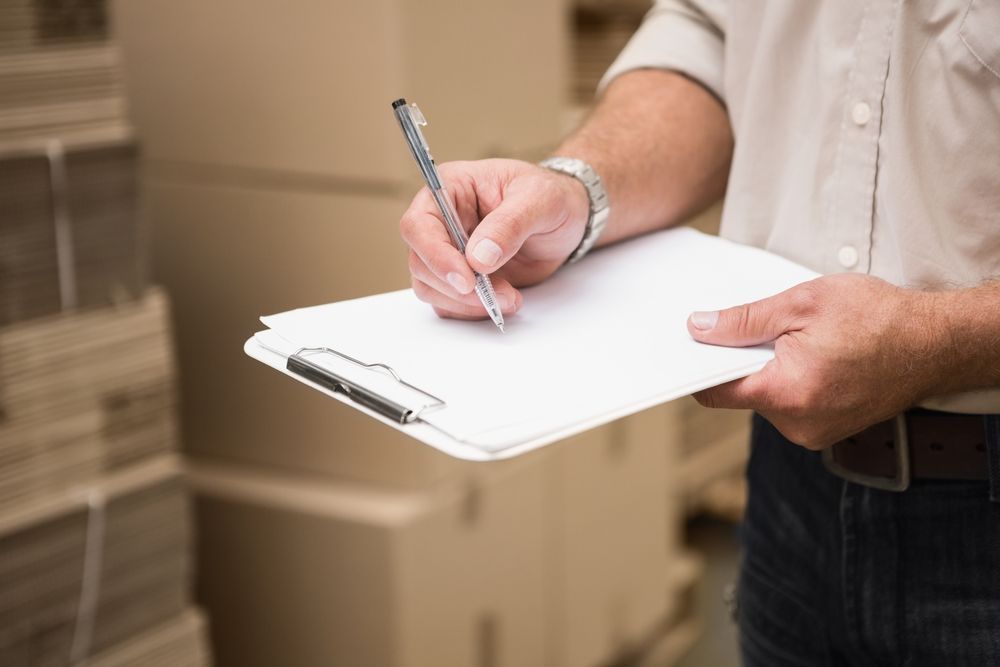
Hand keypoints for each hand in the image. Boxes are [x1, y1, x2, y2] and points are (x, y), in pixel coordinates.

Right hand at [399, 158, 588, 319]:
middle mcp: (441, 221)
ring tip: (510, 297)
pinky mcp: (461, 277)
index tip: (465, 279)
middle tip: (496, 295)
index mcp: (451, 188)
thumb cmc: (552, 197)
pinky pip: (448, 303)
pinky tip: (503, 300)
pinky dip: (472, 310)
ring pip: (430, 287)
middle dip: (455, 287)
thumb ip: (510, 225)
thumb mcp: (540, 200)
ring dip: (466, 303)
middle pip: (420, 261)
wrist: (567, 219)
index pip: (419, 223)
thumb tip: (479, 257)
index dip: (435, 254)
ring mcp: (448, 251)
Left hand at [687, 274, 943, 449]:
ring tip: (804, 343)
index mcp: (787, 393)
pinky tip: (816, 359)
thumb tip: (699, 328)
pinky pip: (790, 406)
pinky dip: (792, 381)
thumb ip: (743, 321)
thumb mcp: (801, 304)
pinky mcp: (827, 431)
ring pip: (767, 399)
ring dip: (772, 370)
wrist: (937, 343)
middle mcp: (797, 424)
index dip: (700, 365)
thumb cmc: (878, 318)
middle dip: (746, 360)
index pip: (716, 391)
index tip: (694, 346)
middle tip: (770, 330)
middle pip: (742, 393)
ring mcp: (814, 433)